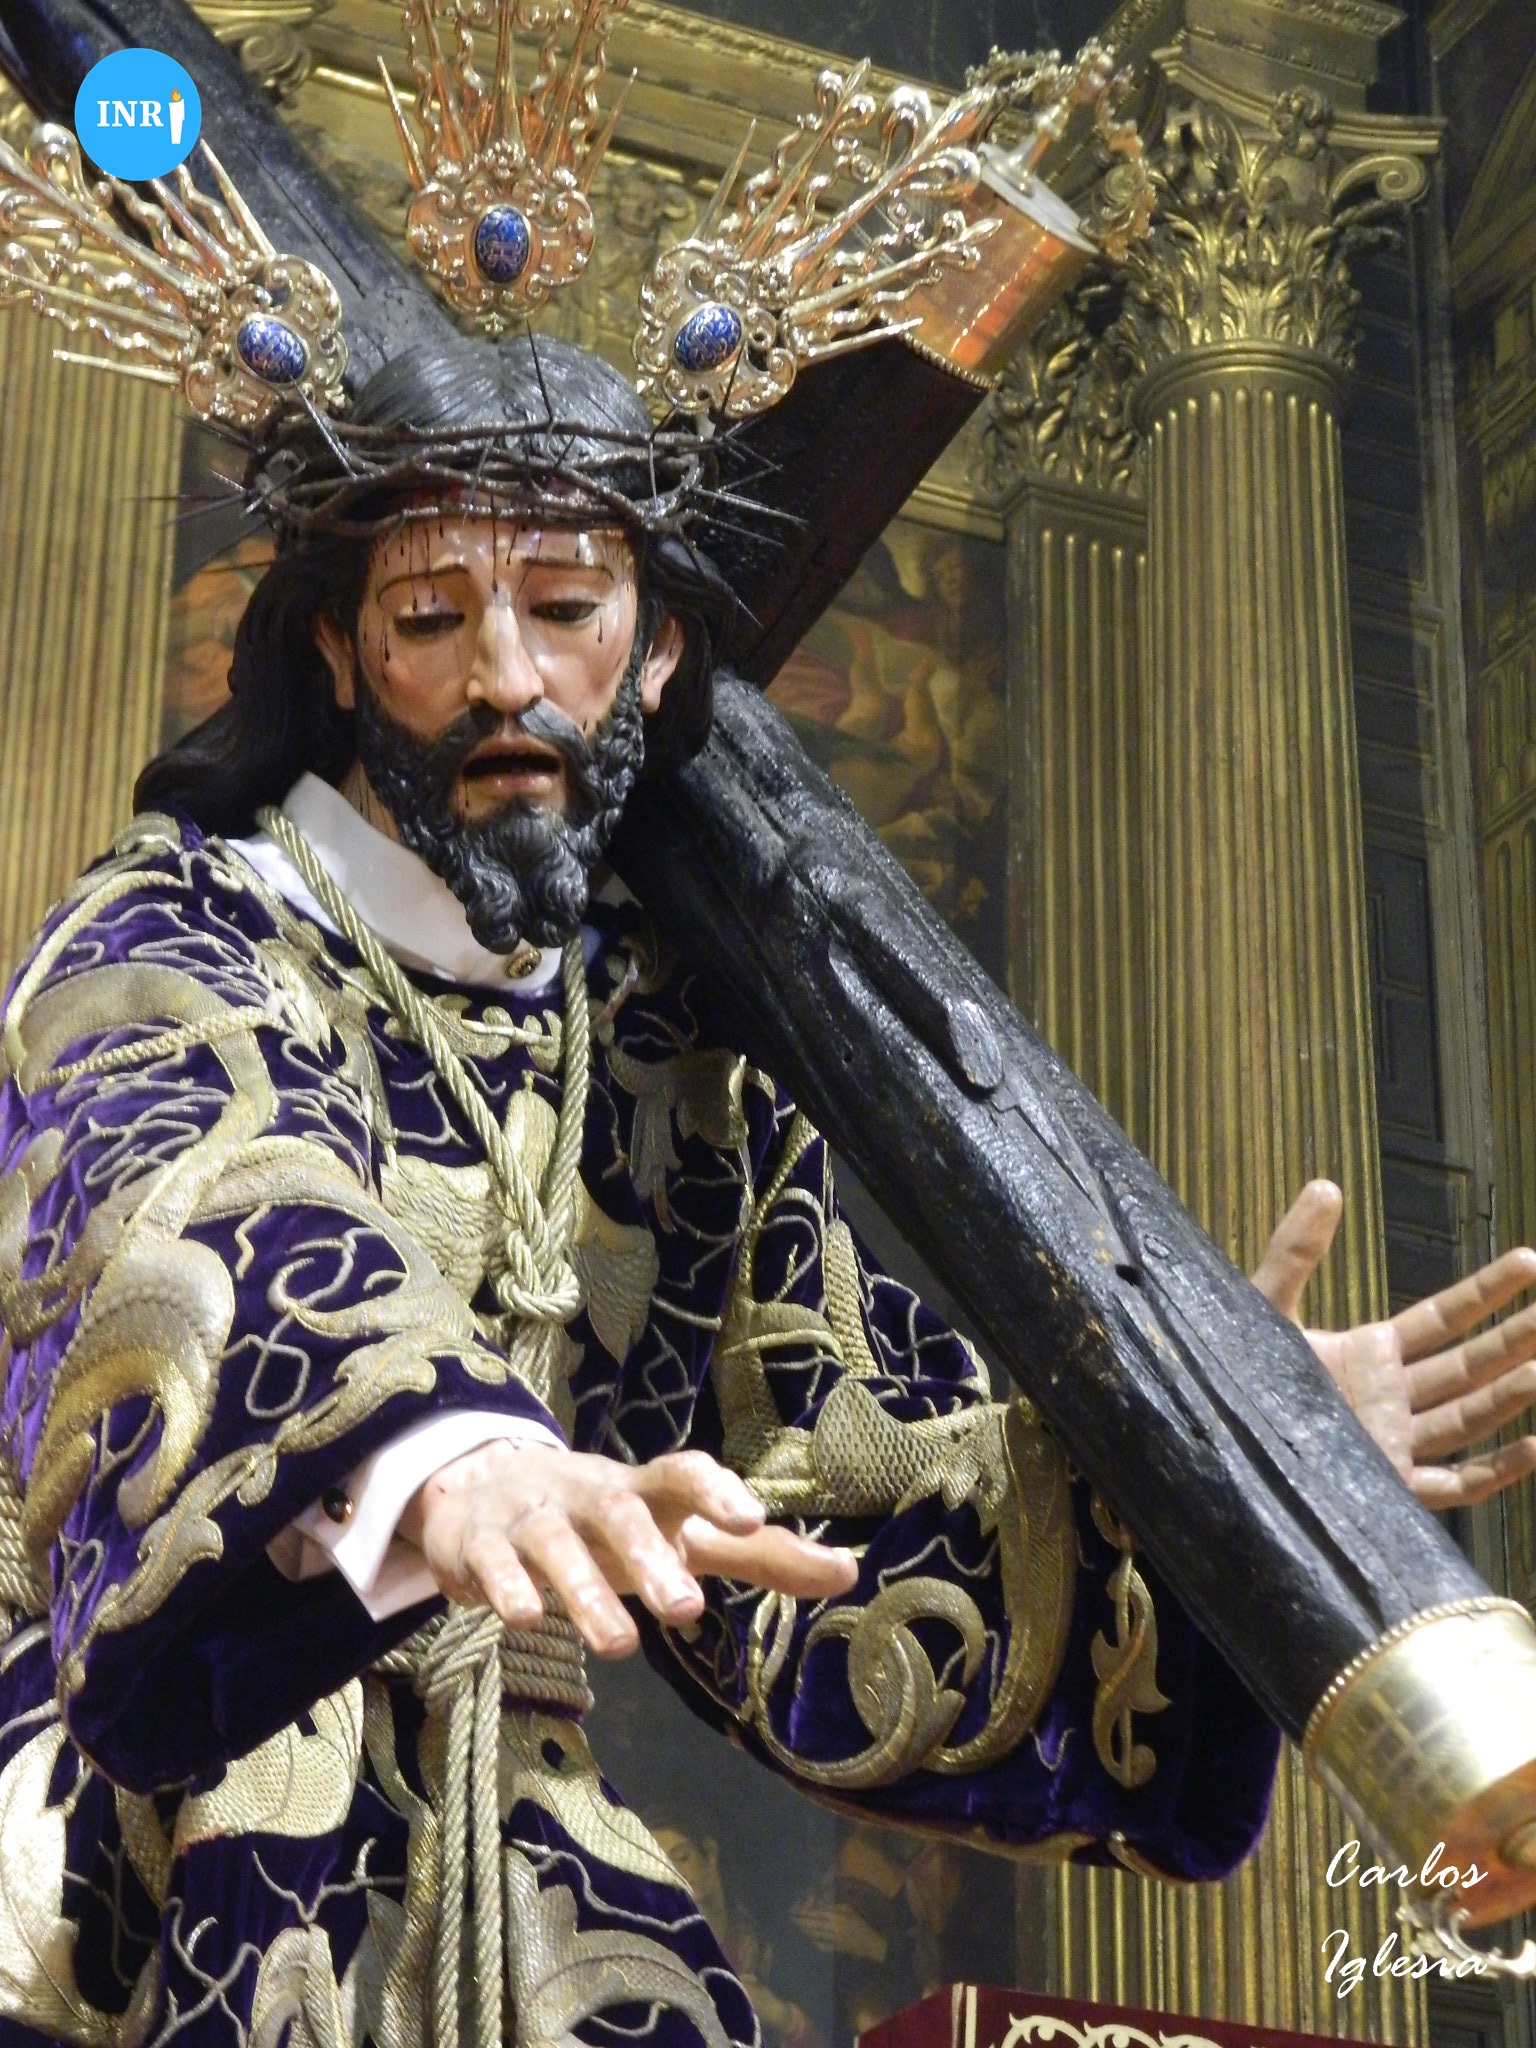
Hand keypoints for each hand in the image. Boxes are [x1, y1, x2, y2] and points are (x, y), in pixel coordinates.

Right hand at [398, 1440, 856, 1655]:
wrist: (483, 1485)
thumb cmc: (610, 1522)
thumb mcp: (683, 1534)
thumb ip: (762, 1557)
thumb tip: (850, 1574)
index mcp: (643, 1491)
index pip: (682, 1473)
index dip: (716, 1491)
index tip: (752, 1521)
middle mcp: (588, 1495)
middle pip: (620, 1512)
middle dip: (648, 1556)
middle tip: (686, 1610)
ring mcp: (530, 1518)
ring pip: (555, 1544)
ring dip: (582, 1590)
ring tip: (619, 1646)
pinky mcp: (478, 1547)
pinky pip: (490, 1565)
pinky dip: (506, 1588)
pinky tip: (523, 1619)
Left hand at [1250, 1180, 1535, 1507]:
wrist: (1216, 1440)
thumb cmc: (1235, 1375)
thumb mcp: (1265, 1305)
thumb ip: (1294, 1250)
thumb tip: (1325, 1186)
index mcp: (1369, 1354)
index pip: (1443, 1319)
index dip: (1485, 1291)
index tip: (1527, 1262)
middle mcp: (1391, 1398)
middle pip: (1470, 1365)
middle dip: (1516, 1339)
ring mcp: (1394, 1443)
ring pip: (1469, 1416)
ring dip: (1510, 1393)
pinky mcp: (1388, 1487)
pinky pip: (1453, 1484)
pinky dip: (1495, 1471)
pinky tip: (1534, 1447)